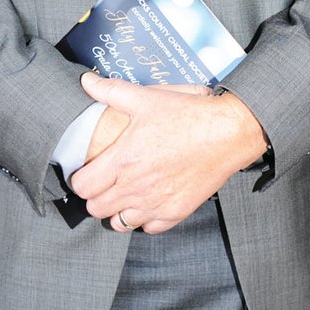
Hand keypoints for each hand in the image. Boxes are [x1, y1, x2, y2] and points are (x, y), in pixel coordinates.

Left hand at [71, 74, 268, 233]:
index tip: (89, 170)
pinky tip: (150, 201)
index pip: (82, 187)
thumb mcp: (147, 98)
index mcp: (122, 160)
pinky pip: (149, 228)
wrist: (228, 133)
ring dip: (118, 210)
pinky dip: (146, 219)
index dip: (81, 179)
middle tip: (106, 181)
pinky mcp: (175, 212)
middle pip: (96, 208)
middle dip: (96, 196)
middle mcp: (135, 187)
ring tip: (127, 193)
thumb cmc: (188, 115)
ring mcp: (155, 203)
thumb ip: (112, 91)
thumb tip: (86, 81)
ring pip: (120, 223)